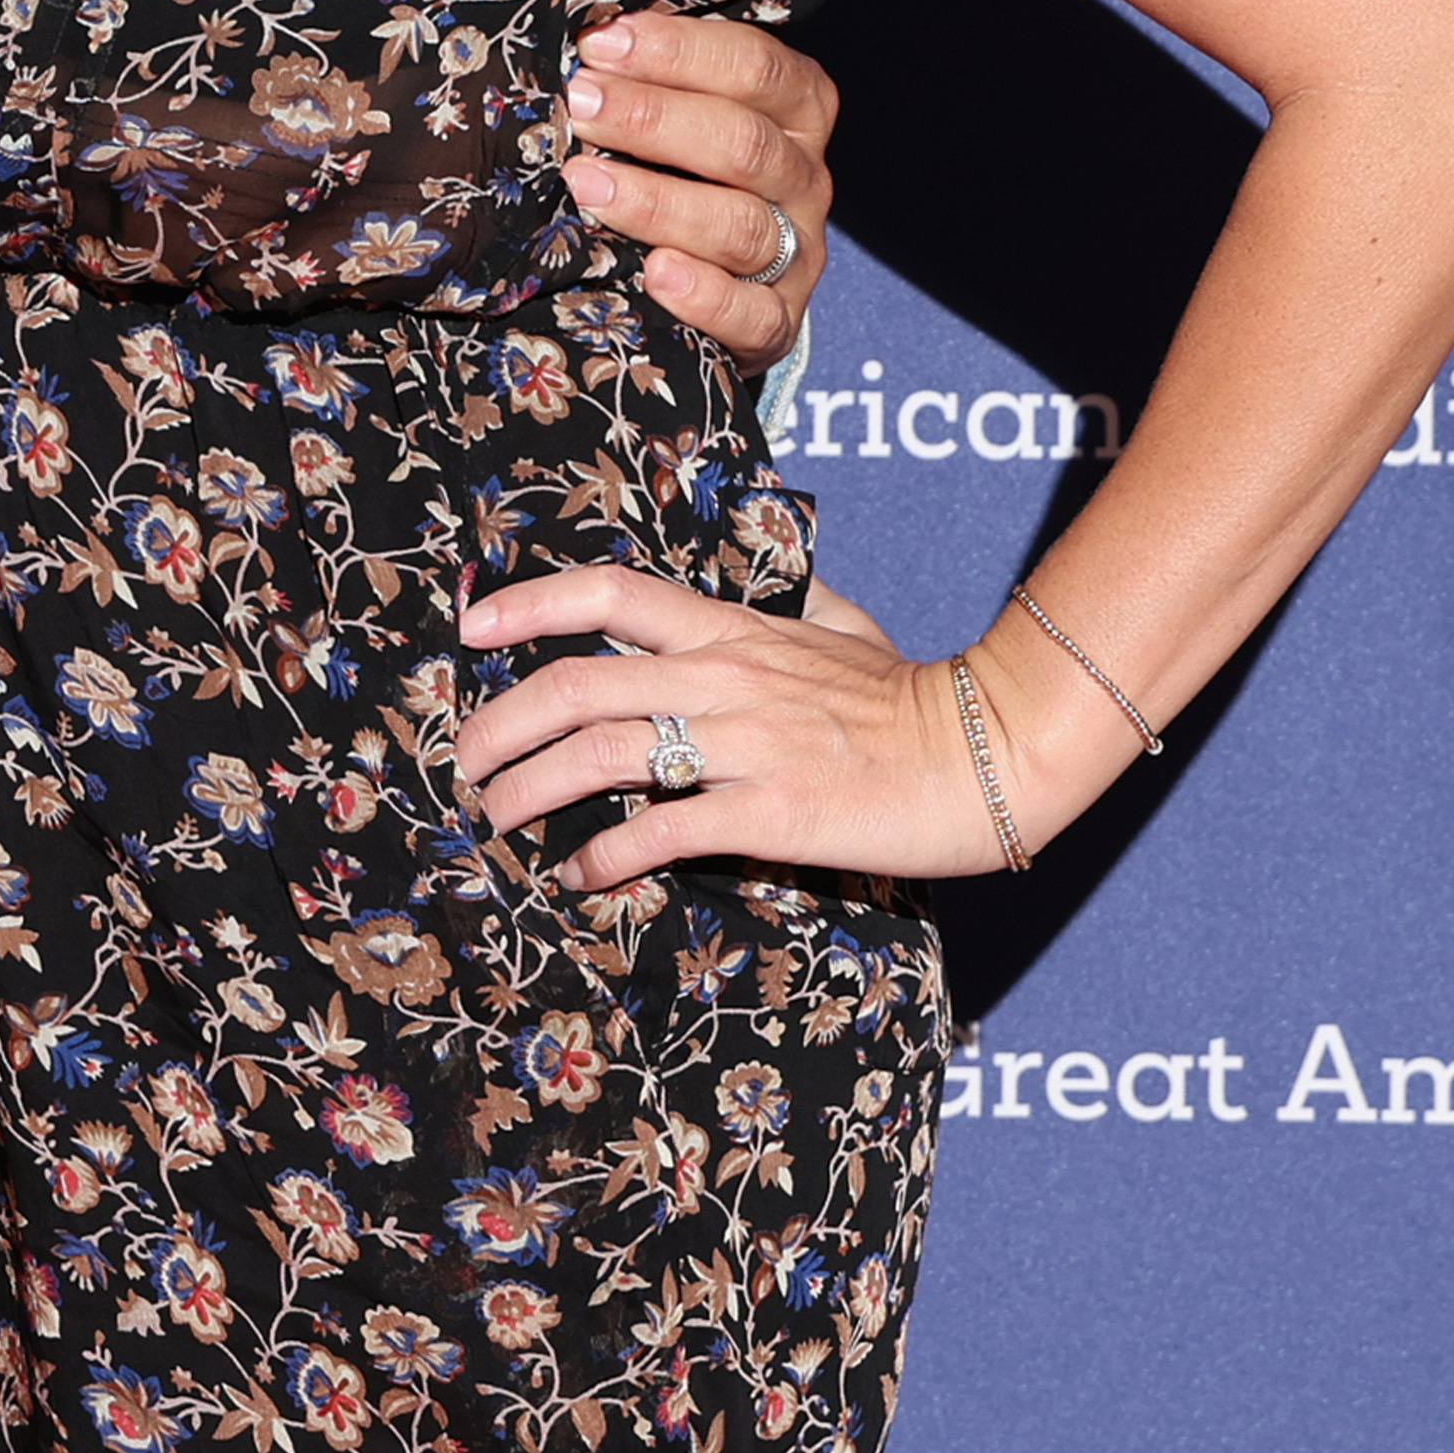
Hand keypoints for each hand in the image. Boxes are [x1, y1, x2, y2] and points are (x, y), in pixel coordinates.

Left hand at [449, 562, 1013, 892]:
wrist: (987, 750)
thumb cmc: (911, 697)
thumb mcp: (843, 627)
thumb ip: (793, 604)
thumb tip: (779, 579)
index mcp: (734, 630)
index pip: (610, 594)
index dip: (529, 605)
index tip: (470, 628)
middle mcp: (726, 677)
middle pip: (578, 685)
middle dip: (502, 725)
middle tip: (466, 763)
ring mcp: (747, 745)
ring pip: (603, 754)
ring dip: (531, 789)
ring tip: (497, 818)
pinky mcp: (772, 813)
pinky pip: (664, 831)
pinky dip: (607, 854)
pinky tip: (582, 873)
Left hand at [553, 9, 834, 354]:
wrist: (723, 281)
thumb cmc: (686, 168)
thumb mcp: (687, 109)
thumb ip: (654, 76)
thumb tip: (582, 36)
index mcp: (794, 106)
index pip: (754, 65)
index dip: (678, 51)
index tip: (600, 44)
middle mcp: (805, 175)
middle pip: (743, 142)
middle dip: (652, 119)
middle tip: (580, 105)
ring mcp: (797, 252)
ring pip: (741, 225)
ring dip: (657, 202)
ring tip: (585, 183)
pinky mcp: (777, 320)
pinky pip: (753, 314)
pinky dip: (706, 296)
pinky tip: (656, 274)